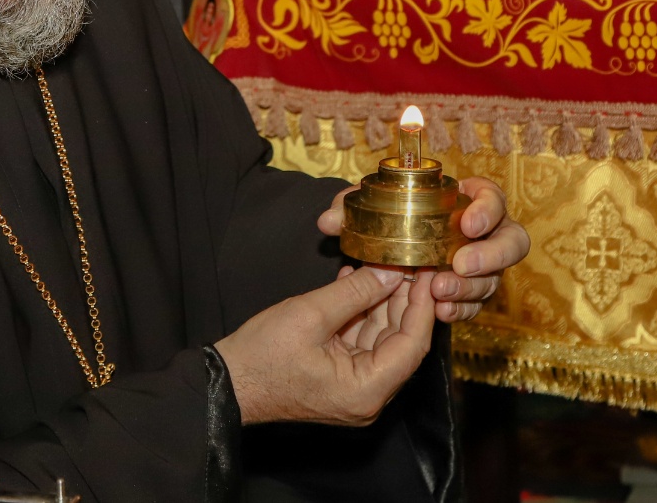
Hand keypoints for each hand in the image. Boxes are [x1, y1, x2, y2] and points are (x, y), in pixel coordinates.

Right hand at [214, 265, 434, 425]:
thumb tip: (391, 272)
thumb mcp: (311, 314)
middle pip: (399, 341)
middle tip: (411, 261)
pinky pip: (361, 341)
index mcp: (366, 390)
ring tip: (383, 263)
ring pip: (380, 338)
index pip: (412, 345)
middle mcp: (367, 396)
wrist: (227, 382)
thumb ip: (356, 292)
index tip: (429, 273)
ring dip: (381, 301)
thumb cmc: (262, 357)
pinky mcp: (340, 378)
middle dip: (404, 299)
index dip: (423, 305)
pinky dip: (361, 312)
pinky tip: (356, 281)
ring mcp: (354, 388)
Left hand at [317, 177, 529, 322]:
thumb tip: (328, 220)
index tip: (466, 225)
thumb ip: (350, 206)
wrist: (381, 251)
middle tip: (461, 263)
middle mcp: (482, 234)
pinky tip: (441, 312)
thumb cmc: (384, 219)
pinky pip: (473, 305)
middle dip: (490, 255)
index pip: (492, 198)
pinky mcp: (467, 295)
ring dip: (469, 287)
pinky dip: (459, 309)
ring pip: (492, 280)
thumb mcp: (368, 207)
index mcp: (466, 200)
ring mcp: (479, 267)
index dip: (487, 210)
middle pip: (511, 244)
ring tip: (440, 291)